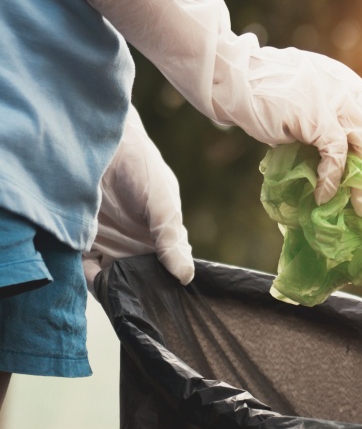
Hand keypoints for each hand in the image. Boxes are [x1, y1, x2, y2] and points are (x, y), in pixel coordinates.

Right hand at [85, 0, 361, 215]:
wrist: (230, 77)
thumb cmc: (260, 93)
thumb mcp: (302, 101)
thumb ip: (322, 120)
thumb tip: (334, 159)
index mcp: (343, 81)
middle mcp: (344, 86)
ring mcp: (333, 97)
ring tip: (361, 208)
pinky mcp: (316, 114)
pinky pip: (335, 151)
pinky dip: (333, 176)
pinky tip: (324, 194)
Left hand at [86, 105, 193, 290]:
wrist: (99, 145)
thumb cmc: (142, 168)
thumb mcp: (163, 203)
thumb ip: (171, 239)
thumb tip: (186, 276)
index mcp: (161, 237)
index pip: (169, 270)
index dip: (170, 288)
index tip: (169, 304)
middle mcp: (136, 245)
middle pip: (141, 280)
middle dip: (142, 295)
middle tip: (143, 308)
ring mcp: (110, 246)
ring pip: (115, 280)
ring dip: (117, 291)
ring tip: (122, 299)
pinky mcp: (83, 244)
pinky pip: (86, 271)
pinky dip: (92, 281)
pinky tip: (99, 282)